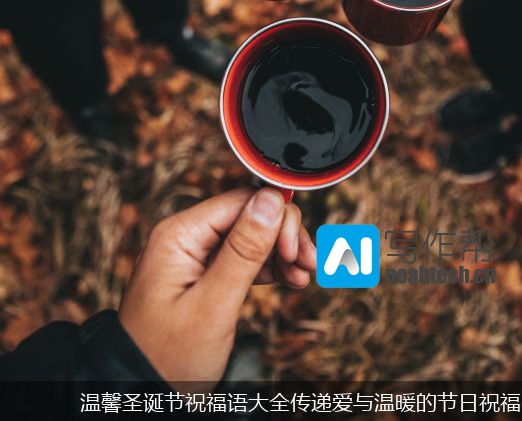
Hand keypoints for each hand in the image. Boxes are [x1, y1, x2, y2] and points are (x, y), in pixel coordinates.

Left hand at [119, 187, 315, 381]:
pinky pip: (245, 258)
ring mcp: (196, 257)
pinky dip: (270, 267)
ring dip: (282, 252)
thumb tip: (271, 200)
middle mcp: (187, 238)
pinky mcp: (206, 276)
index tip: (296, 250)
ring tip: (303, 276)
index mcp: (179, 235)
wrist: (142, 393)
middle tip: (308, 264)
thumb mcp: (212, 304)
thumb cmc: (167, 356)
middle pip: (250, 216)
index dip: (276, 219)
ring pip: (252, 236)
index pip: (241, 202)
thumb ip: (243, 251)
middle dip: (283, 236)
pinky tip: (291, 279)